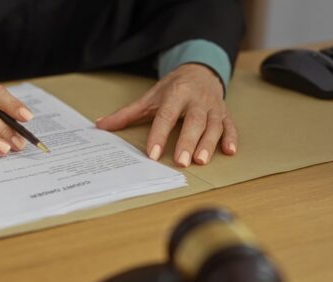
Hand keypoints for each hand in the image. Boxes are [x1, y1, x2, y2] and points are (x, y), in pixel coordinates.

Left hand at [96, 63, 236, 166]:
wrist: (200, 71)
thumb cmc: (173, 88)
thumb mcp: (150, 97)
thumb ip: (127, 114)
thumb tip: (101, 125)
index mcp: (176, 93)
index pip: (167, 116)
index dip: (159, 135)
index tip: (153, 153)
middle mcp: (197, 100)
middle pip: (194, 121)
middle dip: (188, 141)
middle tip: (181, 161)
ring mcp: (213, 107)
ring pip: (213, 125)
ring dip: (209, 143)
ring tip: (201, 161)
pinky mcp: (225, 113)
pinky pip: (230, 126)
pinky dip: (231, 138)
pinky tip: (229, 152)